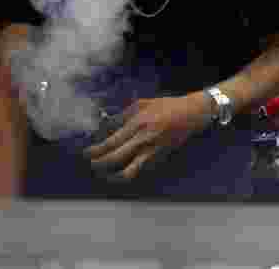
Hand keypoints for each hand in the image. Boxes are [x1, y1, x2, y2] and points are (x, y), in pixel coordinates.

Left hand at [84, 93, 212, 181]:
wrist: (191, 113)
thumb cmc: (167, 106)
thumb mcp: (143, 103)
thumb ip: (124, 114)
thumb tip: (108, 123)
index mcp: (138, 123)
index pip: (111, 141)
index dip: (96, 150)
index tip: (86, 153)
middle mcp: (143, 138)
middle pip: (116, 157)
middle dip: (100, 163)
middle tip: (91, 164)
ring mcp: (152, 150)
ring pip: (128, 169)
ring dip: (113, 175)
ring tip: (105, 174)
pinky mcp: (160, 156)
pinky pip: (141, 168)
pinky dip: (130, 172)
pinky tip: (123, 172)